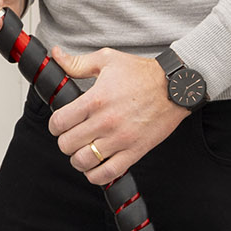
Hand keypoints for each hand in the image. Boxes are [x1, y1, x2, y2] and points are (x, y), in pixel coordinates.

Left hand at [44, 48, 188, 185]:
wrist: (175, 86)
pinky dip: (96, 175)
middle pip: (68, 144)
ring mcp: (120, 138)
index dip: (54, 126)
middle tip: (71, 137)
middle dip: (65, 142)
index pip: (59, 122)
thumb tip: (56, 55)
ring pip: (84, 161)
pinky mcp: (135, 151)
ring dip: (78, 159)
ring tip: (82, 151)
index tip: (59, 125)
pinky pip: (109, 173)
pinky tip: (95, 167)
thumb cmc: (142, 74)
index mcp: (95, 99)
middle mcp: (106, 121)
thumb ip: (77, 62)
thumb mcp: (107, 60)